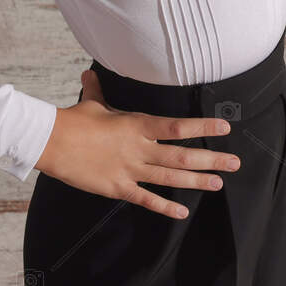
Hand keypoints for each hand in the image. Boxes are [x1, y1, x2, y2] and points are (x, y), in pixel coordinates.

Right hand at [32, 69, 240, 218]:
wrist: (51, 142)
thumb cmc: (73, 120)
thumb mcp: (92, 104)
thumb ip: (97, 90)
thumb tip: (90, 73)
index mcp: (137, 125)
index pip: (177, 126)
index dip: (203, 126)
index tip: (225, 127)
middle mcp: (139, 148)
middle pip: (182, 155)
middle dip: (211, 159)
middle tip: (234, 163)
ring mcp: (130, 170)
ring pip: (170, 177)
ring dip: (196, 180)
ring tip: (218, 184)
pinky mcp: (117, 188)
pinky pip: (146, 199)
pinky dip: (165, 207)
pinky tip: (182, 212)